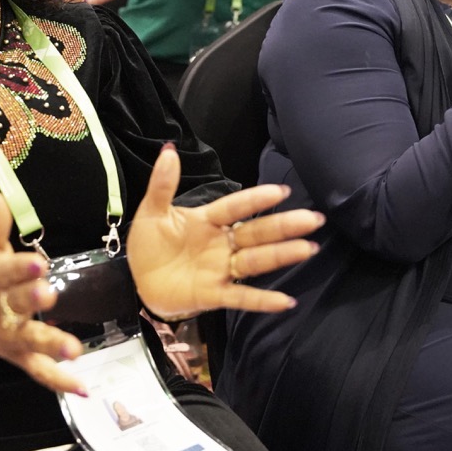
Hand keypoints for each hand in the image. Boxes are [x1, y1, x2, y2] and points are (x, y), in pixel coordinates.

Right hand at [0, 190, 84, 394]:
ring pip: (30, 341)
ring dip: (51, 344)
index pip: (7, 271)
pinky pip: (39, 371)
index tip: (38, 262)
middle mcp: (0, 309)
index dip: (21, 267)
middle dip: (32, 300)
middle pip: (17, 305)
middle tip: (49, 295)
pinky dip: (60, 381)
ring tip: (74, 350)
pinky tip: (84, 387)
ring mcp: (9, 336)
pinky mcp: (18, 355)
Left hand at [127, 144, 323, 320]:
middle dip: (284, 226)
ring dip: (281, 255)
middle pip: (256, 233)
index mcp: (208, 221)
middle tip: (314, 219)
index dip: (255, 200)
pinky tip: (286, 301)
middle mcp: (221, 244)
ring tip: (308, 248)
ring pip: (255, 261)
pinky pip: (241, 297)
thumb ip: (163, 184)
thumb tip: (169, 150)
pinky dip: (262, 300)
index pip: (234, 208)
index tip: (281, 191)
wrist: (137, 280)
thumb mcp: (151, 211)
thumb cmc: (149, 243)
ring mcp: (219, 269)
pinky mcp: (212, 295)